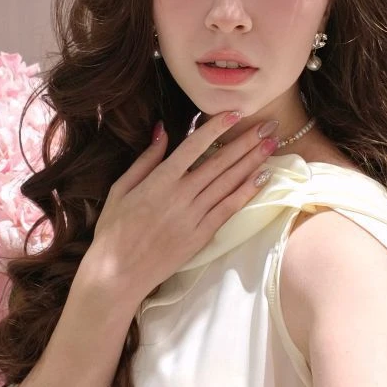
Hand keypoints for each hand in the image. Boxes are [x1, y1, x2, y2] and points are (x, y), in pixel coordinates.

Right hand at [86, 112, 276, 306]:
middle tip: (269, 124)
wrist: (118, 273)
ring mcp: (194, 216)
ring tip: (272, 143)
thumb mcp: (120, 188)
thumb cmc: (114, 230)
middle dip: (246, 141)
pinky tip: (263, 177)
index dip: (216, 127)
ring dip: (252, 161)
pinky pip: (229, 209)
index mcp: (159, 180)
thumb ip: (145, 159)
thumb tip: (162, 130)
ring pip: (229, 182)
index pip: (194, 146)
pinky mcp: (202, 235)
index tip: (235, 112)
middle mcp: (181, 195)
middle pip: (220, 162)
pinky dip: (247, 191)